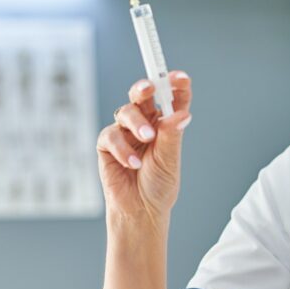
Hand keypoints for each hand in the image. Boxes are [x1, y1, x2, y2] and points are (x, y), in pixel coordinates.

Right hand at [97, 72, 191, 223]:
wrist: (140, 210)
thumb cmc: (158, 185)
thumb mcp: (169, 160)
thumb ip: (171, 135)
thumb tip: (181, 114)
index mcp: (165, 123)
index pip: (171, 97)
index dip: (175, 84)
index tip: (180, 78)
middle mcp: (145, 123)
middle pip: (143, 95)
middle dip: (145, 87)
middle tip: (150, 88)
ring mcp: (125, 132)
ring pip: (127, 111)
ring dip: (137, 123)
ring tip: (148, 140)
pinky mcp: (108, 144)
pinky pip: (111, 135)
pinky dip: (122, 148)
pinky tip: (133, 163)